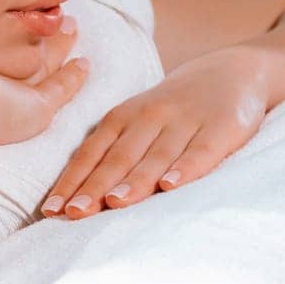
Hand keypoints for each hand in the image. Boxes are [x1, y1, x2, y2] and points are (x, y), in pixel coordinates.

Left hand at [44, 46, 267, 219]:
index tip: (51, 210)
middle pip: (118, 158)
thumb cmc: (173, 110)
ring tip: (114, 203)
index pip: (90, 153)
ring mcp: (186, 121)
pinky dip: (187, 168)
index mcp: (122, 117)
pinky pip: (202, 150)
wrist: (233, 71)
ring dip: (134, 181)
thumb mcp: (138, 122)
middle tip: (74, 212)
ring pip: (156, 156)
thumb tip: (79, 198)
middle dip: (93, 187)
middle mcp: (149, 117)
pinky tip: (172, 185)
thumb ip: (113, 153)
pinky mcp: (222, 126)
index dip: (71, 181)